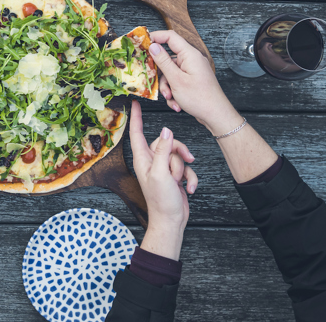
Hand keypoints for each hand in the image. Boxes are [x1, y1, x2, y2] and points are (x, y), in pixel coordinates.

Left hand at [128, 101, 195, 259]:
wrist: (171, 221)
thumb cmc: (161, 202)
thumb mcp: (161, 174)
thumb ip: (164, 151)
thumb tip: (167, 131)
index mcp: (142, 159)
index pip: (138, 133)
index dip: (136, 118)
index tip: (135, 103)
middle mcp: (151, 162)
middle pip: (167, 143)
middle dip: (177, 154)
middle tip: (176, 171)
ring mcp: (163, 168)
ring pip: (179, 154)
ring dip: (184, 169)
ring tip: (180, 181)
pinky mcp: (174, 175)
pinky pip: (186, 167)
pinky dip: (190, 177)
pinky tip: (188, 189)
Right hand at [148, 30, 241, 135]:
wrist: (215, 115)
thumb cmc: (200, 98)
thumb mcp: (176, 80)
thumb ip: (163, 61)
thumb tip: (153, 46)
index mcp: (190, 55)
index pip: (170, 37)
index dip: (155, 37)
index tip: (142, 43)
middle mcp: (191, 60)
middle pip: (167, 59)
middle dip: (161, 74)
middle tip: (154, 82)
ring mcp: (192, 70)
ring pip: (170, 73)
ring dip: (167, 87)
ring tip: (170, 98)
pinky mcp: (191, 80)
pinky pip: (176, 81)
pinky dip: (174, 92)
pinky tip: (176, 103)